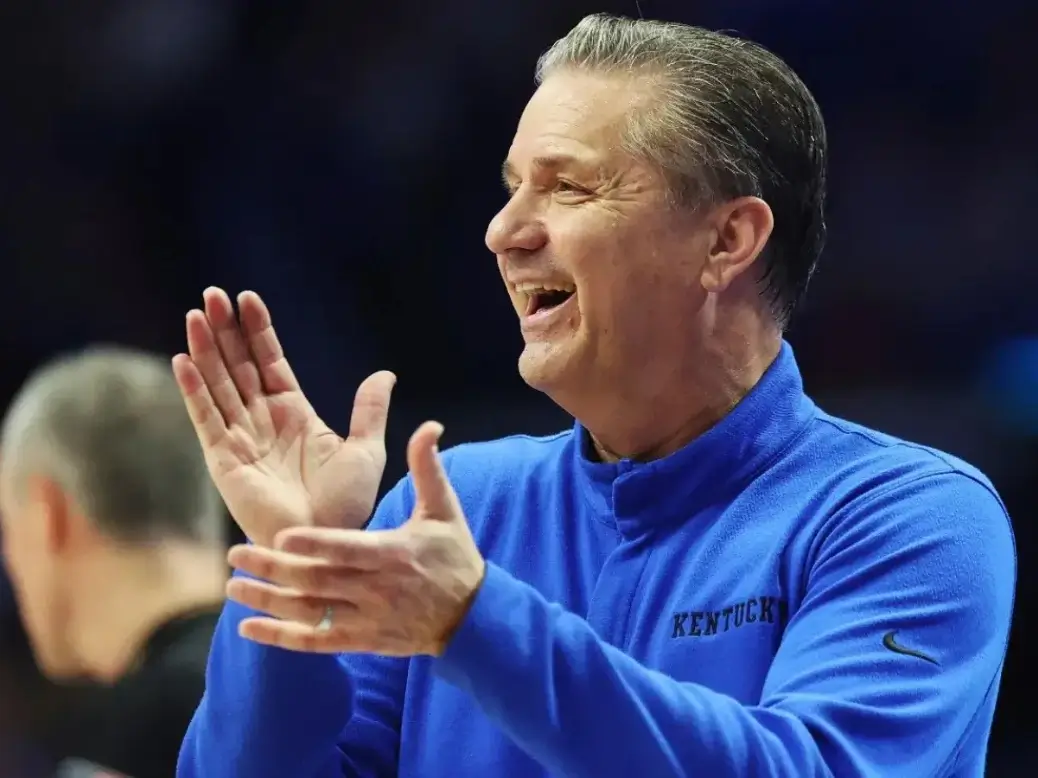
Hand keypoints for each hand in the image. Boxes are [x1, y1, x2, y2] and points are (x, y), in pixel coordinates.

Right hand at [172, 287, 395, 546]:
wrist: (326, 544)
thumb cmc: (347, 507)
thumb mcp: (365, 451)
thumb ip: (368, 411)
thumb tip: (384, 373)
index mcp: (294, 413)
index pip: (270, 361)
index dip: (257, 331)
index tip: (247, 298)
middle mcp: (263, 421)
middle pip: (238, 365)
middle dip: (225, 330)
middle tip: (212, 293)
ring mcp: (241, 438)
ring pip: (218, 384)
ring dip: (205, 350)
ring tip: (196, 314)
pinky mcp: (224, 460)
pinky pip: (206, 418)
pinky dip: (194, 390)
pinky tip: (184, 360)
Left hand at [225, 421, 485, 655]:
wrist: (470, 617)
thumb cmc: (454, 556)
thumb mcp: (445, 510)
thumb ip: (427, 468)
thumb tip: (429, 425)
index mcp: (393, 553)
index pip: (347, 549)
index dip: (314, 545)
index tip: (280, 537)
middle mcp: (376, 589)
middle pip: (318, 582)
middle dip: (274, 570)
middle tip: (235, 554)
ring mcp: (367, 619)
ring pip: (310, 613)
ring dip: (269, 601)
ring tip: (233, 587)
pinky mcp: (361, 641)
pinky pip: (315, 643)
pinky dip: (280, 638)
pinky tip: (248, 628)